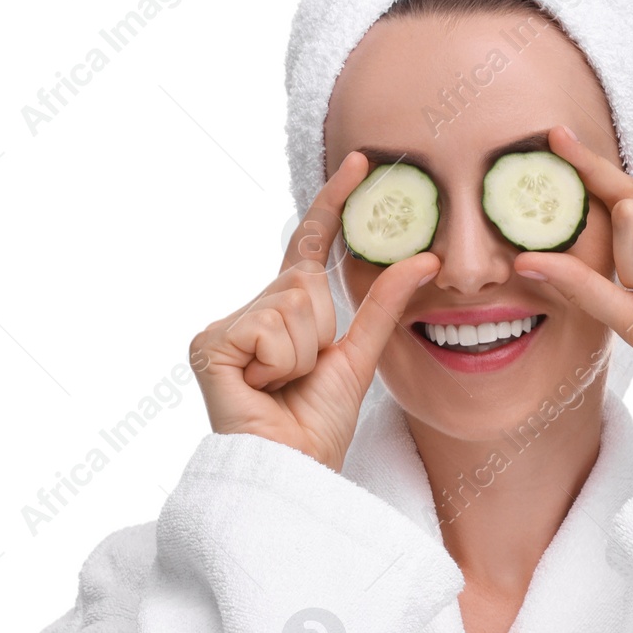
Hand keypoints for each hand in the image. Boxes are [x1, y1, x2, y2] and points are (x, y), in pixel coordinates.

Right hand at [188, 152, 440, 469]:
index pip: (309, 246)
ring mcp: (224, 328)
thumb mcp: (360, 356)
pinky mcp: (208, 344)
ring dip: (303, 353)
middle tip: (302, 377)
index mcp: (282, 312)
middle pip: (303, 281)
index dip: (332, 205)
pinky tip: (262, 388)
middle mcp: (248, 313)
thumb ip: (384, 304)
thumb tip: (424, 258)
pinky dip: (281, 362)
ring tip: (283, 387)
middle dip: (320, 332)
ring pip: (291, 303)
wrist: (293, 470)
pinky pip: (270, 327)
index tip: (362, 162)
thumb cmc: (318, 425)